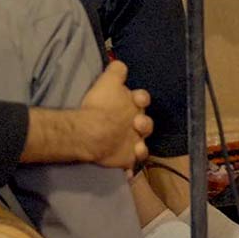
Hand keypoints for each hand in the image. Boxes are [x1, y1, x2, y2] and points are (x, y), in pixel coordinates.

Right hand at [22, 61, 151, 168]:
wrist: (93, 132)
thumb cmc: (100, 105)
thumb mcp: (108, 81)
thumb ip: (117, 71)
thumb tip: (120, 65)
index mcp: (136, 104)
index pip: (143, 98)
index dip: (140, 98)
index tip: (136, 98)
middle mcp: (138, 125)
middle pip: (145, 123)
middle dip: (143, 123)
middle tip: (135, 123)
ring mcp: (133, 144)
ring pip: (142, 146)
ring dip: (139, 147)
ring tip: (136, 148)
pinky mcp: (126, 159)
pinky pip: (129, 165)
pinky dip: (129, 168)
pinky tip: (128, 172)